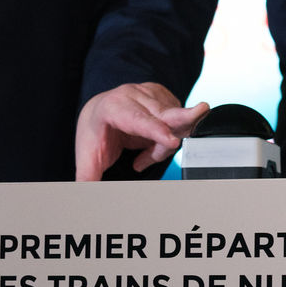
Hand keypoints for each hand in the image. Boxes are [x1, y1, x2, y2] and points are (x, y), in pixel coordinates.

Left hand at [75, 83, 208, 180]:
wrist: (99, 112)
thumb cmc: (96, 134)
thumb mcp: (89, 157)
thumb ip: (88, 177)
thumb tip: (83, 193)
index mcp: (112, 108)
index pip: (137, 120)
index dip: (155, 131)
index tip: (171, 141)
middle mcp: (133, 95)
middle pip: (163, 113)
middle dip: (183, 116)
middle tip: (202, 111)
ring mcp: (151, 92)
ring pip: (174, 123)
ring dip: (165, 145)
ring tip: (144, 156)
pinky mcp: (165, 95)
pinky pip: (178, 120)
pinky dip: (169, 137)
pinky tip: (153, 141)